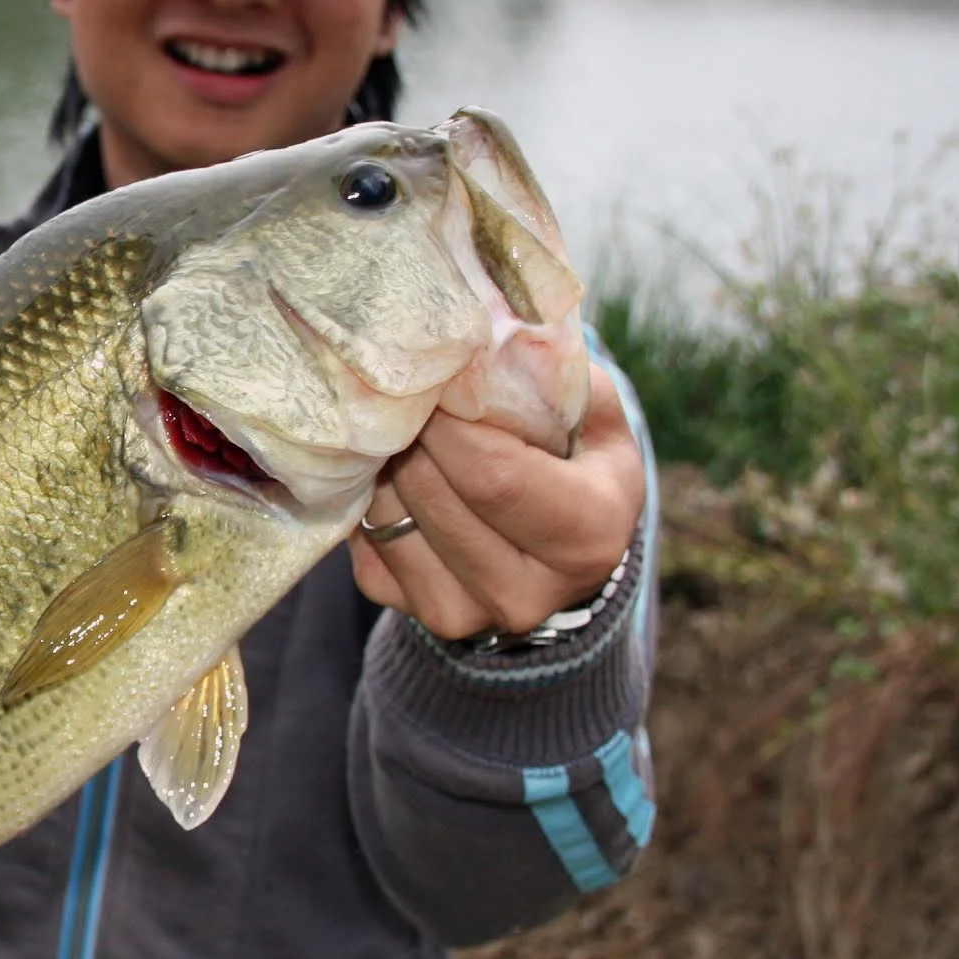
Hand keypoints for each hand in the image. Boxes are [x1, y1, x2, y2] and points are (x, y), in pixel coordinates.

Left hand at [350, 365, 643, 641]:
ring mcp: (465, 613)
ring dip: (382, 460)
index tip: (433, 377)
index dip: (449, 419)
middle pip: (433, 492)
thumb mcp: (595, 417)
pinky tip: (389, 470)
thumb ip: (552, 379)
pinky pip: (363, 542)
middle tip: (405, 391)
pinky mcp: (411, 614)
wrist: (557, 549)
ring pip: (389, 516)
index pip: (493, 474)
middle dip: (410, 431)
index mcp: (587, 538)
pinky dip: (366, 497)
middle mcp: (525, 593)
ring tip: (398, 427)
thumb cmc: (577, 463)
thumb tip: (479, 343)